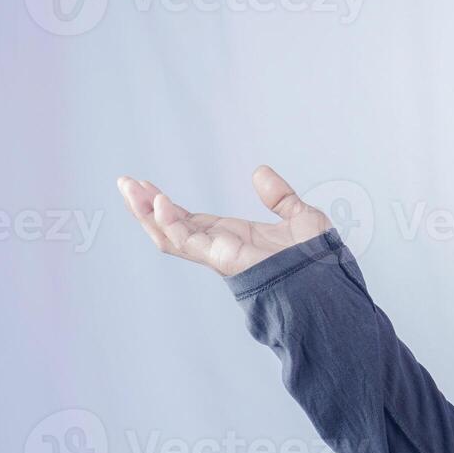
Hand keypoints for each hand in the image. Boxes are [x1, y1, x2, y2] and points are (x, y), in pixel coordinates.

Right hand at [115, 165, 332, 276]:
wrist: (329, 280)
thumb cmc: (318, 259)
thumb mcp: (298, 216)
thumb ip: (279, 197)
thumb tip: (260, 172)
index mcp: (233, 238)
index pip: (189, 221)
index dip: (166, 205)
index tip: (146, 185)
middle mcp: (221, 248)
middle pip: (171, 228)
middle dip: (145, 207)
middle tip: (125, 183)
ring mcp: (219, 255)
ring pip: (171, 236)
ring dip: (146, 213)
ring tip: (128, 188)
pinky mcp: (223, 259)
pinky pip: (190, 242)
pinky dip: (171, 223)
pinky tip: (159, 203)